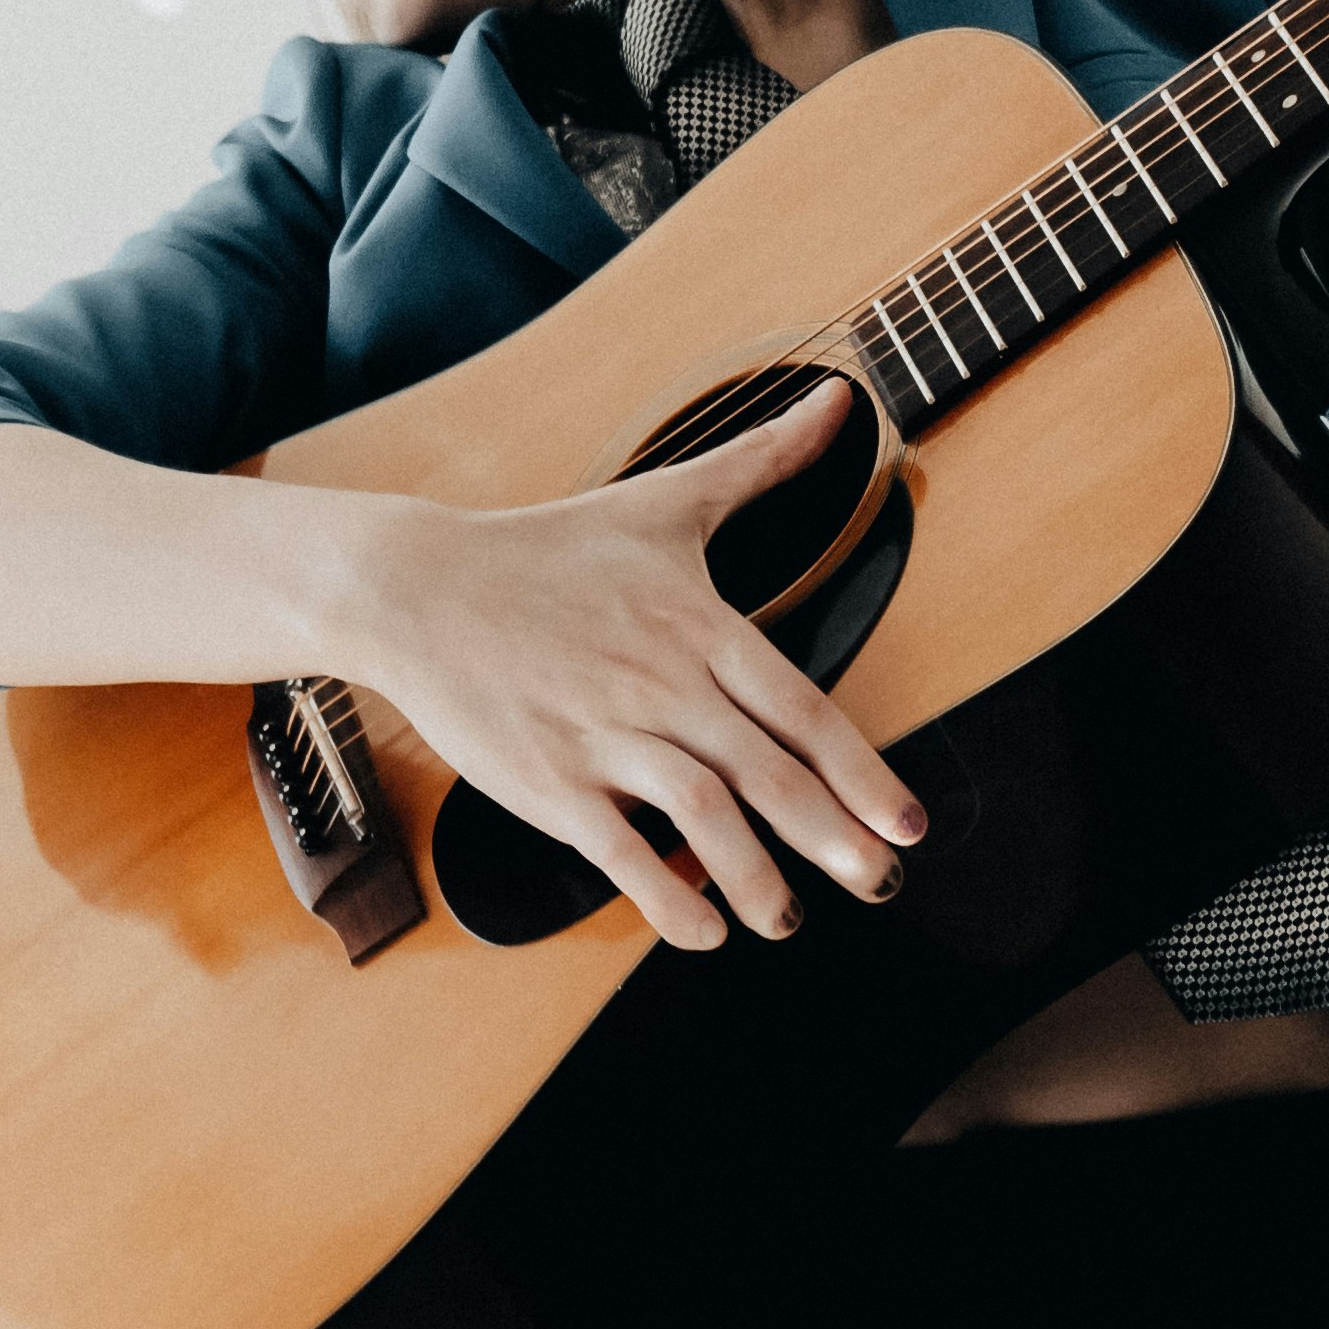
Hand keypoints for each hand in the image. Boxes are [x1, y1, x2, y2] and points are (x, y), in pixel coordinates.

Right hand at [347, 377, 929, 952]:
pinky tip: (700, 930)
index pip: (801, 709)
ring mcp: (603, 735)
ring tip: (785, 920)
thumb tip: (842, 399)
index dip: (862, 772)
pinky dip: (664, 897)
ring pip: (701, 815)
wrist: (419, 585)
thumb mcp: (666, 498)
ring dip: (754, 879)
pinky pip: (618, 852)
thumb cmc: (549, 548)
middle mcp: (660, 683)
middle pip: (766, 773)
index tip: (909, 826)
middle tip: (880, 886)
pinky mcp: (547, 780)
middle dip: (833, 839)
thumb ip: (762, 460)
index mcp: (698, 626)